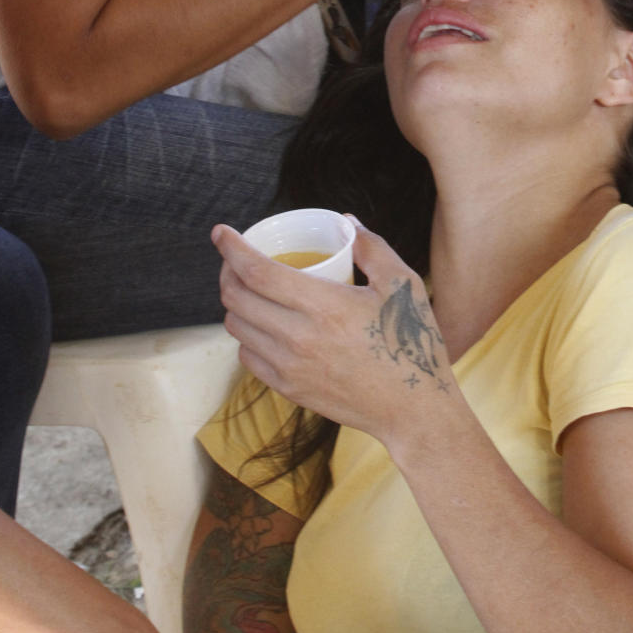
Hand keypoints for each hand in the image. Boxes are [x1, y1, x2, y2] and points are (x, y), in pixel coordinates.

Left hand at [213, 220, 454, 447]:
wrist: (412, 409)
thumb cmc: (410, 342)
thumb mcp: (402, 284)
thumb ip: (372, 247)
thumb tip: (347, 223)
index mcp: (323, 306)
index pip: (256, 271)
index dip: (231, 248)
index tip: (221, 232)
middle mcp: (298, 337)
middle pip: (236, 297)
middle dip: (228, 270)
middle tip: (236, 259)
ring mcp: (290, 367)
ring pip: (237, 327)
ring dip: (235, 303)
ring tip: (248, 290)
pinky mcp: (289, 389)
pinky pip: (248, 356)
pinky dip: (247, 335)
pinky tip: (262, 325)